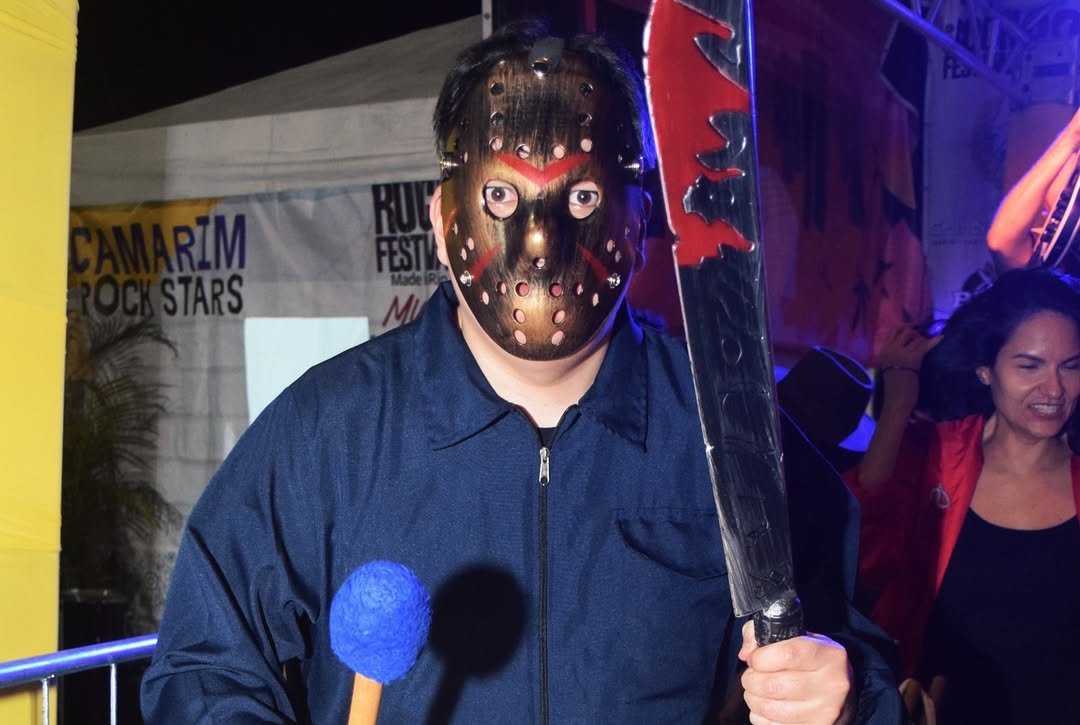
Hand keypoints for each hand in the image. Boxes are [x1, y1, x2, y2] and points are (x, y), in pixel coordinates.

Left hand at [738, 621, 853, 724]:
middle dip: (751, 679)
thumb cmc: (814, 663)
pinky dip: (760, 715)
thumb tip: (746, 653)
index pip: (787, 655)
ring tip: (756, 690)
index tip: (754, 658)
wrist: (842, 695)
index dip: (760, 657)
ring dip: (753, 698)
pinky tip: (767, 705)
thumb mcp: (798, 638)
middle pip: (773, 685)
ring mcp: (824, 712)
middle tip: (752, 675)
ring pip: (770, 708)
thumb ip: (765, 635)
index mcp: (829, 656)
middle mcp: (831, 685)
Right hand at [876, 325, 940, 412]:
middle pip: (905, 331)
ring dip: (924, 339)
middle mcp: (890, 349)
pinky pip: (924, 346)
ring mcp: (901, 353)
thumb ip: (894, 355)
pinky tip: (941, 338)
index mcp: (883, 351)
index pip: (893, 331)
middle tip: (923, 337)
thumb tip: (907, 346)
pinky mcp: (913, 358)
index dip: (905, 327)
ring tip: (929, 343)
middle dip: (916, 332)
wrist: (896, 399)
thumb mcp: (889, 367)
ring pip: (915, 338)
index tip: (914, 328)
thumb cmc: (894, 387)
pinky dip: (933, 341)